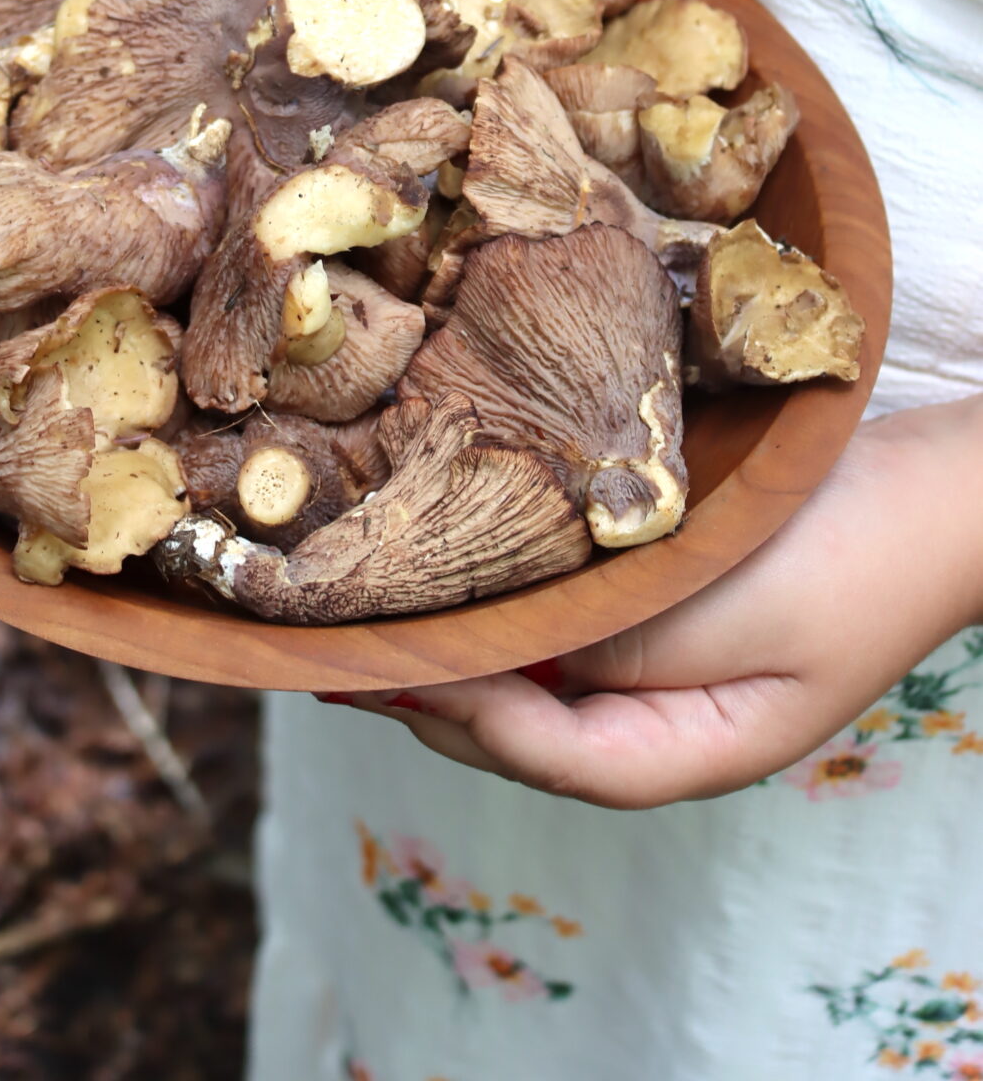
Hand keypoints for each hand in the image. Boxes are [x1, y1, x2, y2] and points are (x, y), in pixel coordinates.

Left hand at [324, 397, 982, 808]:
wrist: (942, 496)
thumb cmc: (849, 553)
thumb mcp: (731, 606)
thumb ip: (619, 640)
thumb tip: (501, 649)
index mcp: (684, 753)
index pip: (537, 748)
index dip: (448, 708)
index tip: (368, 661)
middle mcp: (663, 727)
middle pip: (520, 727)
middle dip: (426, 692)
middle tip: (328, 651)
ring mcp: (667, 675)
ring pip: (535, 679)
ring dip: (458, 649)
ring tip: (370, 617)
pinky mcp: (668, 618)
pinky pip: (567, 628)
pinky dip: (507, 607)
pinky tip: (461, 570)